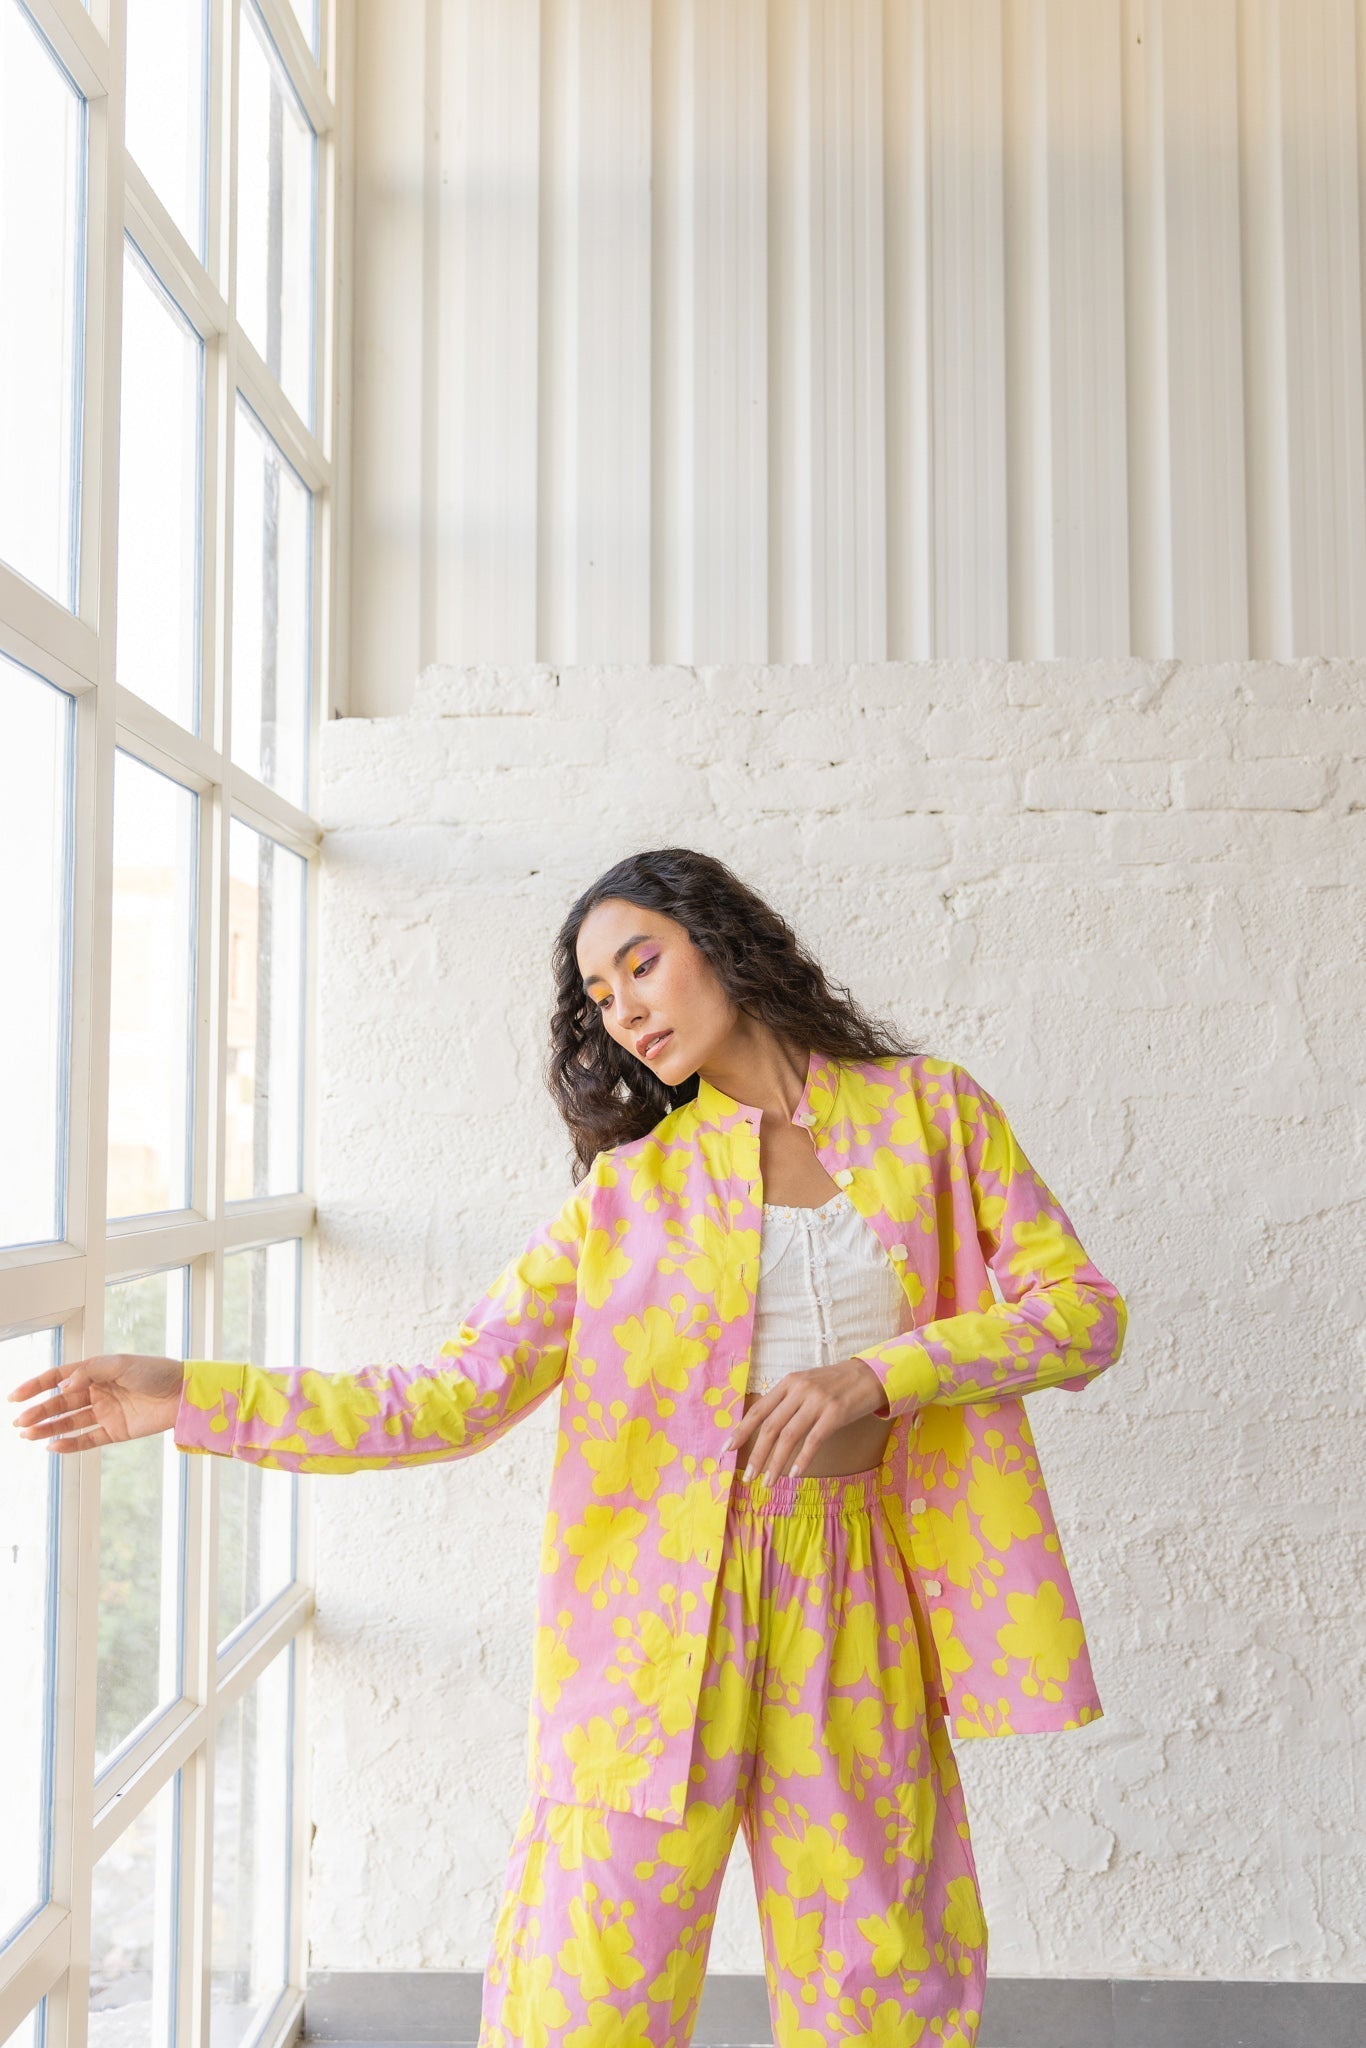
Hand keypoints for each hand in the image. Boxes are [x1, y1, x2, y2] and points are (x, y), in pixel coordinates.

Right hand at [8, 1354, 184, 1452]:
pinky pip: (87, 1439)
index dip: (35, 1386)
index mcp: (96, 1371)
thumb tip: (63, 1385)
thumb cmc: (155, 1372)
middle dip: (38, 1412)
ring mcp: (105, 1412)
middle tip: (19, 1423)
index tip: (14, 1397)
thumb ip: (90, 1371)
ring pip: (69, 1422)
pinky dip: (69, 1444)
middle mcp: (97, 1391)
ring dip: (48, 1428)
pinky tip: (52, 1446)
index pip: (58, 1378)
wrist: (184, 1393)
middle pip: (60, 1403)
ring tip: (27, 1435)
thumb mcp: (121, 1363)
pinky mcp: (115, 1431)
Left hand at [719, 1356, 890, 1478]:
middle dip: (757, 1455)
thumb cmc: (836, 1385)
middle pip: (770, 1427)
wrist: (871, 1375)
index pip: (758, 1410)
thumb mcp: (807, 1386)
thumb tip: (764, 1430)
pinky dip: (801, 1459)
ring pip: (788, 1436)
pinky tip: (794, 1474)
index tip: (728, 1450)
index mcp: (788, 1383)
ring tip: (768, 1482)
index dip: (741, 1431)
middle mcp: (800, 1390)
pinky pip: (813, 1440)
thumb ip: (787, 1402)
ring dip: (775, 1462)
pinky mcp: (836, 1413)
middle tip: (748, 1476)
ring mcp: (818, 1401)